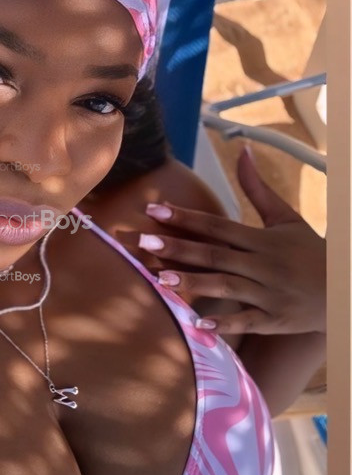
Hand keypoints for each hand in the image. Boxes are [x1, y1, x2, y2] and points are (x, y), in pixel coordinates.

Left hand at [136, 147, 325, 334]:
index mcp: (261, 239)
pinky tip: (199, 323)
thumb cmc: (308, 251)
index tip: (154, 210)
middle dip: (179, 248)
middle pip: (215, 255)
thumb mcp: (286, 218)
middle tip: (144, 243)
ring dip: (194, 283)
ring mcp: (268, 293)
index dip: (185, 218)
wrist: (345, 288)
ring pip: (227, 287)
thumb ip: (258, 189)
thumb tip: (242, 152)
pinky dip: (226, 323)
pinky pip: (248, 321)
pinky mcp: (275, 320)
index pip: (217, 226)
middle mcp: (263, 264)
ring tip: (161, 279)